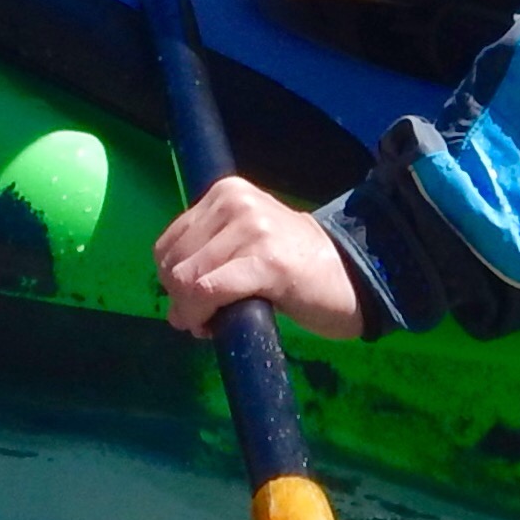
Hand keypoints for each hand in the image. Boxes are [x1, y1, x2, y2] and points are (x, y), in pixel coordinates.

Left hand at [153, 177, 366, 339]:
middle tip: (206, 318)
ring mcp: (252, 230)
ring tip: (214, 321)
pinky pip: (210, 291)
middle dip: (181, 300)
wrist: (352, 273)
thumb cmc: (295, 265)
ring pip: (187, 279)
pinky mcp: (266, 261)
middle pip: (174, 264)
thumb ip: (207, 258)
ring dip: (191, 313)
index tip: (195, 303)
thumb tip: (173, 306)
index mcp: (225, 192)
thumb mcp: (245, 241)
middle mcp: (235, 203)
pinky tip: (215, 327)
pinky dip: (202, 316)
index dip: (172, 281)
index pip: (167, 245)